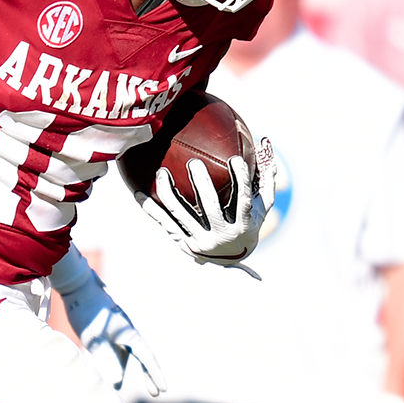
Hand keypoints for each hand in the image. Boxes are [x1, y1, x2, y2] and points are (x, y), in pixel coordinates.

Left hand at [52, 251, 166, 395]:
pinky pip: (116, 348)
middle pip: (141, 358)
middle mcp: (127, 333)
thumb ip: (107, 360)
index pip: (147, 359)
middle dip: (148, 375)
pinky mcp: (105, 328)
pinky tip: (108, 365)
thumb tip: (117, 384)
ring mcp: (117, 330)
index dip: (155, 375)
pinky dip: (116, 360)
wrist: (78, 286)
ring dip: (128, 368)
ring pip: (127, 354)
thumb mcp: (95, 340)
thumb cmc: (88, 312)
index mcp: (130, 335)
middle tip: (155, 392)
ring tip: (119, 385)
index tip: (163, 390)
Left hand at [138, 141, 275, 265]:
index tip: (235, 159)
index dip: (240, 180)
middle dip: (202, 184)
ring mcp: (200, 240)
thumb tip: (265, 142)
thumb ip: (266, 177)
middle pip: (209, 207)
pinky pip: (164, 222)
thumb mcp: (262, 206)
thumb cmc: (248, 223)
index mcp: (243, 225)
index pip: (243, 200)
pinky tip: (137, 192)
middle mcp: (220, 235)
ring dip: (169, 192)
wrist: (231, 260)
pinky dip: (150, 208)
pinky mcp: (183, 243)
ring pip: (180, 214)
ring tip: (161, 172)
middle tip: (194, 162)